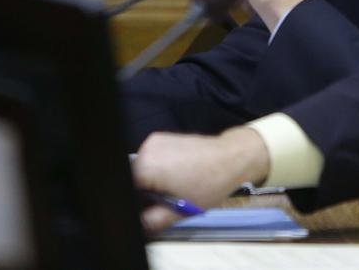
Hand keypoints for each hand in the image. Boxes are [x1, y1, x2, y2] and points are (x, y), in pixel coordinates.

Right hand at [132, 127, 269, 232]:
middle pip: (132, 177)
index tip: (151, 207)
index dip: (136, 201)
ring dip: (151, 180)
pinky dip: (158, 168)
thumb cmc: (210, 183)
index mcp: (146, 166)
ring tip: (174, 185)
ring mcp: (155, 140)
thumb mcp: (179, 210)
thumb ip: (151, 219)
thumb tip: (138, 221)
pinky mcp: (163, 137)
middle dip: (144, 191)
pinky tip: (177, 174)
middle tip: (166, 198)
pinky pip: (151, 158)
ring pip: (142, 168)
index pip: (126, 188)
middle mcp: (146, 148)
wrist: (233, 156)